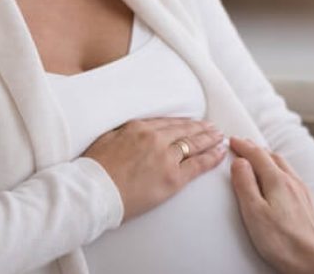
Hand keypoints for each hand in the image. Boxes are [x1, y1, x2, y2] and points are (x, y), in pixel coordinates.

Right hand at [84, 118, 226, 221]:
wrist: (93, 191)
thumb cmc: (94, 169)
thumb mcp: (107, 138)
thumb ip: (125, 132)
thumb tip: (133, 130)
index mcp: (139, 128)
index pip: (168, 123)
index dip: (183, 123)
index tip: (192, 122)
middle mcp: (155, 139)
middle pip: (185, 130)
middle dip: (201, 128)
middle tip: (212, 128)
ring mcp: (166, 158)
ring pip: (195, 144)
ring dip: (210, 140)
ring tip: (219, 138)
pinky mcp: (172, 178)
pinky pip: (198, 164)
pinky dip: (212, 157)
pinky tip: (220, 153)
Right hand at [229, 137, 313, 273]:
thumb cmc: (282, 242)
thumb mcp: (254, 212)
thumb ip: (245, 184)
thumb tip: (240, 162)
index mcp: (278, 181)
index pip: (257, 155)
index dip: (243, 146)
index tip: (232, 140)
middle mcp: (293, 182)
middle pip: (273, 157)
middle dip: (256, 149)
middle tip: (243, 146)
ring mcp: (303, 192)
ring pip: (284, 166)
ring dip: (269, 158)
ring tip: (258, 158)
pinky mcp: (308, 204)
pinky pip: (292, 177)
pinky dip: (279, 170)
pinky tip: (279, 180)